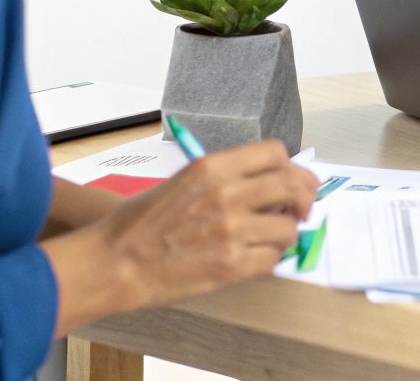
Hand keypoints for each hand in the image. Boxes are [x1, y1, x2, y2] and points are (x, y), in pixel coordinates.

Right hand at [44, 138, 318, 335]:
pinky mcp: (230, 265)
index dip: (290, 167)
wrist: (114, 262)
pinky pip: (273, 259)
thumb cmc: (141, 223)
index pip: (275, 153)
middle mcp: (226, 193)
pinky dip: (270, 260)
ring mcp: (231, 230)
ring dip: (286, 234)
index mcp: (212, 167)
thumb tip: (269, 184)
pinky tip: (255, 259)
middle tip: (301, 210)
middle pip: (292, 185)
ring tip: (270, 240)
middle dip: (304, 197)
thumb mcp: (184, 183)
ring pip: (288, 227)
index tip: (292, 180)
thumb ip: (225, 178)